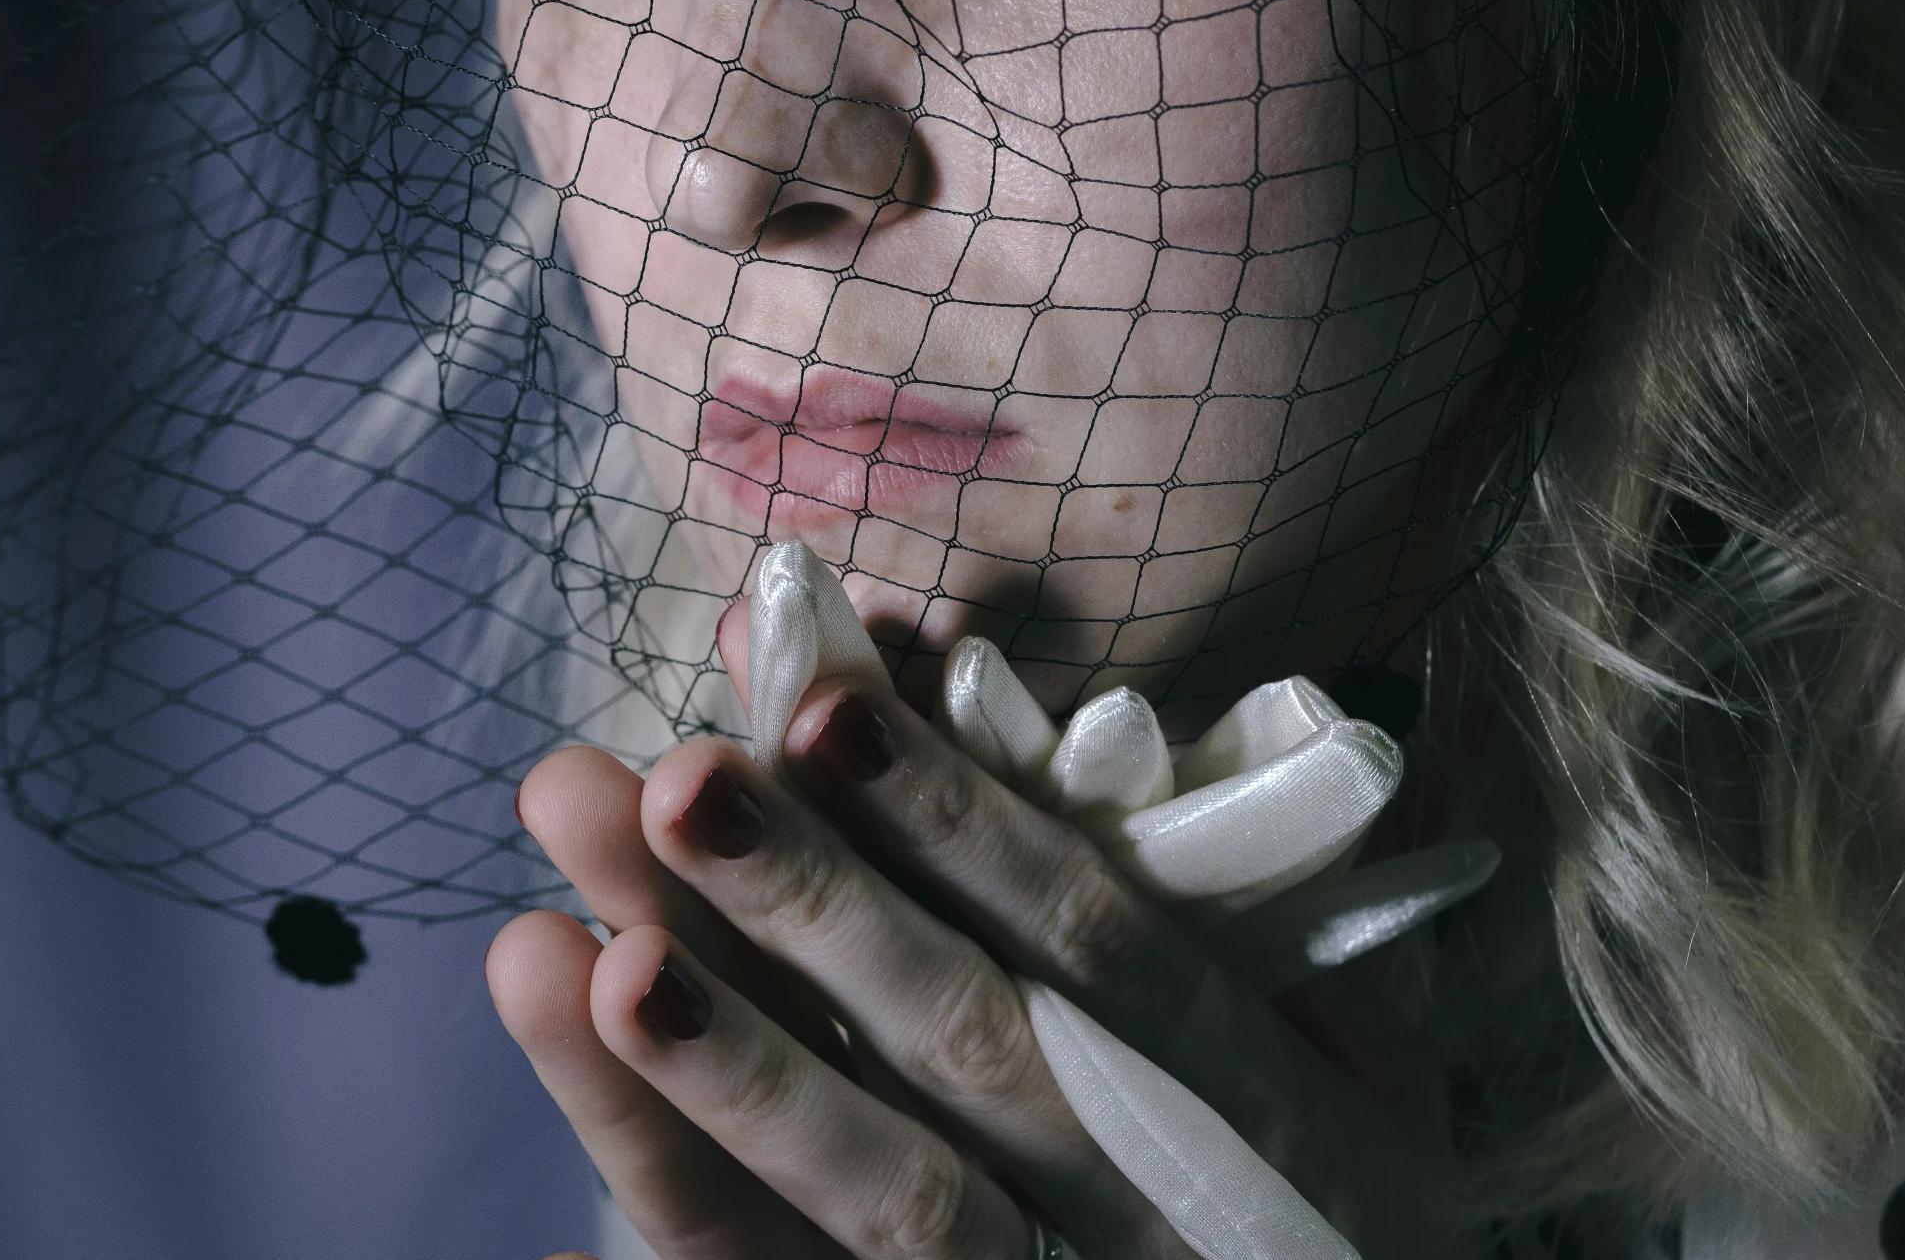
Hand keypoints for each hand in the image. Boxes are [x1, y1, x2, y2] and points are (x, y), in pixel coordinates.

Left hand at [488, 597, 1464, 1258]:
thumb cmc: (1344, 1207)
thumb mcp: (1367, 1072)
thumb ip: (1257, 920)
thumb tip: (1092, 731)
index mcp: (1259, 1099)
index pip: (1095, 934)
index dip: (956, 820)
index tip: (818, 700)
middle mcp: (1147, 1204)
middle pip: (957, 1045)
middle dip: (806, 911)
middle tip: (661, 779)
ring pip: (869, 1203)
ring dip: (710, 1080)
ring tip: (548, 954)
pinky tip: (536, 1253)